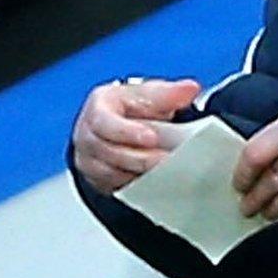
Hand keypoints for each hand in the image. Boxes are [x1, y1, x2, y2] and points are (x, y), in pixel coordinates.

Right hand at [69, 78, 201, 194]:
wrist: (122, 127)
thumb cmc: (131, 108)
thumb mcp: (147, 94)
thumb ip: (168, 93)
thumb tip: (190, 89)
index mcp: (97, 108)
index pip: (104, 122)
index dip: (127, 131)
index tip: (152, 137)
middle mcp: (87, 135)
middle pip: (109, 151)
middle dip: (141, 157)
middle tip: (167, 159)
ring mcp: (90, 160)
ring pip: (112, 173)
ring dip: (140, 174)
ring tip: (167, 172)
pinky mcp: (98, 180)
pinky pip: (115, 188)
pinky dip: (136, 186)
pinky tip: (157, 183)